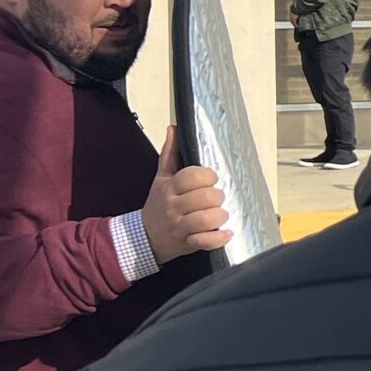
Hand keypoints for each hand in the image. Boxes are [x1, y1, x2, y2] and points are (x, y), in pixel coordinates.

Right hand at [143, 128, 230, 264]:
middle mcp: (174, 206)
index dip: (208, 176)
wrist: (144, 237)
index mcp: (170, 187)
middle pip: (205, 197)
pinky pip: (205, 241)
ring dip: (219, 216)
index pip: (194, 176)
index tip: (211, 180)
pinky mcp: (186, 242)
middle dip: (217, 197)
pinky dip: (218, 238)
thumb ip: (170, 154)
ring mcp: (179, 226)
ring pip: (207, 218)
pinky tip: (226, 233)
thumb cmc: (158, 205)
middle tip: (216, 199)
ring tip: (219, 215)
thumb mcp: (161, 178)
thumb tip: (173, 128)